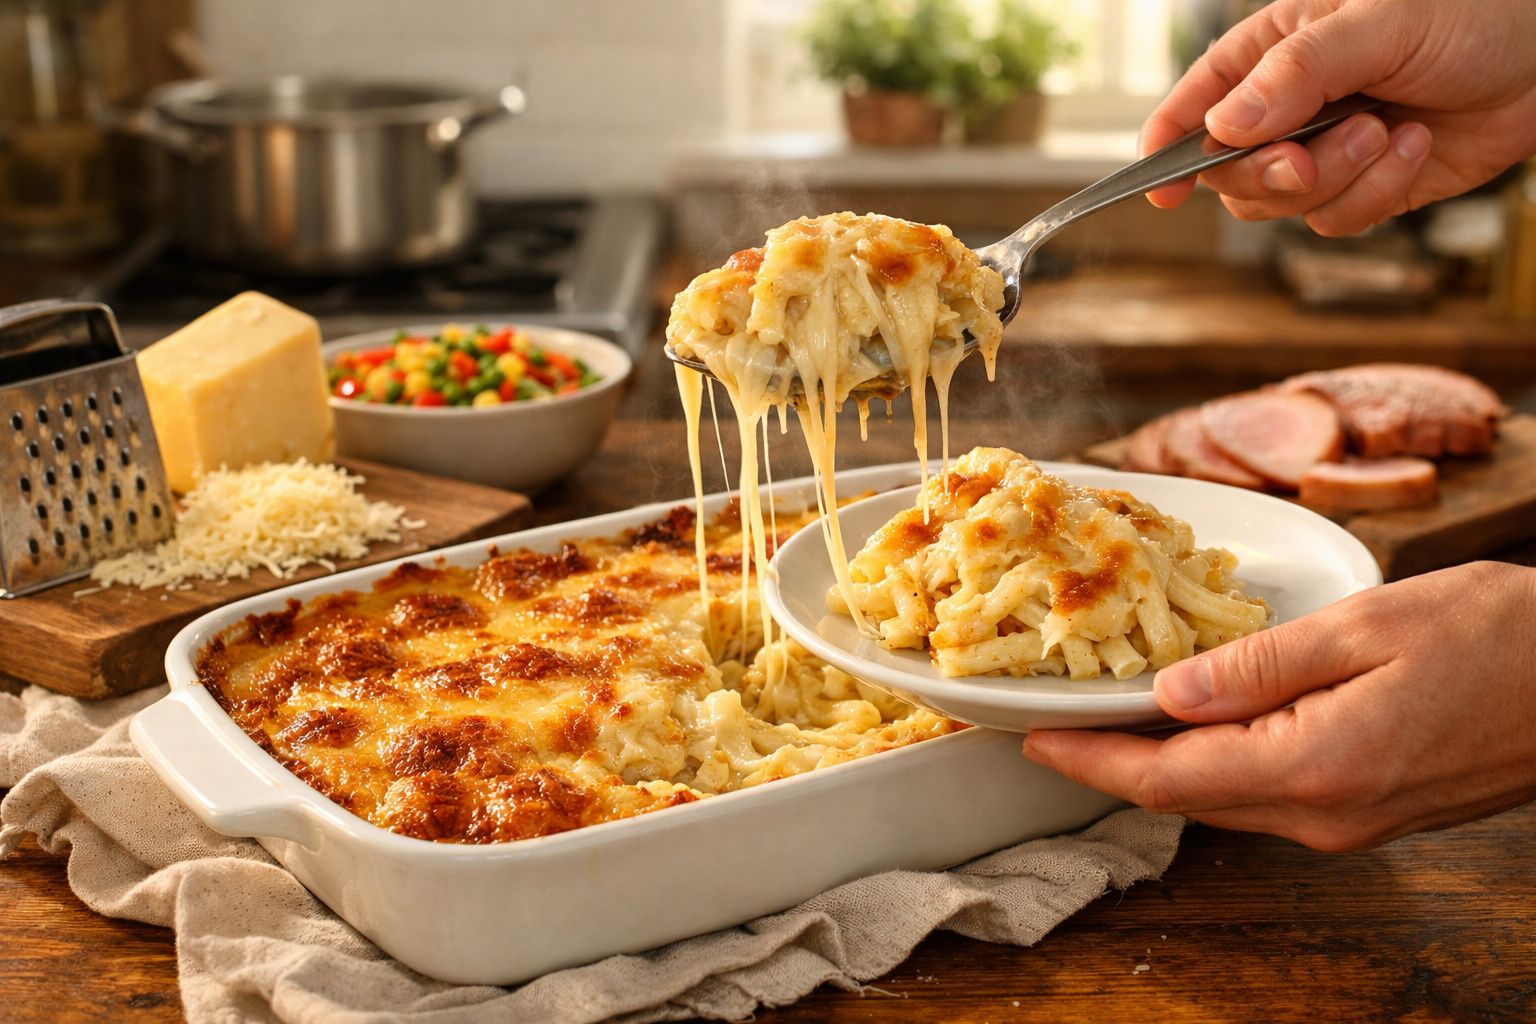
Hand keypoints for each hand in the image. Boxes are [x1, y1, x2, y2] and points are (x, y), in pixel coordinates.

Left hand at [1021, 561, 1535, 850]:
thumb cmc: (1498, 638)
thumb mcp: (1366, 626)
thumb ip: (1258, 666)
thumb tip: (1169, 695)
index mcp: (1315, 767)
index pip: (1166, 778)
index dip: (1087, 760)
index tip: (1027, 738)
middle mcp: (1324, 815)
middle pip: (1185, 798)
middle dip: (1110, 763)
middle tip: (1052, 721)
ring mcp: (1349, 823)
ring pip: (1222, 800)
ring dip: (1158, 764)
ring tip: (1105, 720)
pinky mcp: (1369, 812)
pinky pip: (1264, 794)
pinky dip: (1212, 763)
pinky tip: (1193, 725)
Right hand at [1143, 0, 1535, 234]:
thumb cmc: (1472, 10)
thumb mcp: (1380, 22)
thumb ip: (1297, 73)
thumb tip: (1225, 126)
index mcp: (1273, 53)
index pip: (1198, 102)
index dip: (1169, 146)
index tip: (1160, 186)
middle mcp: (1288, 108)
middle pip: (1231, 171)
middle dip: (1270, 171)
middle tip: (1310, 155)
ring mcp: (1324, 152)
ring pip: (1279, 205)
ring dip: (1336, 179)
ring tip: (1388, 131)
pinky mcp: (1364, 189)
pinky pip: (1336, 220)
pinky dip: (1377, 192)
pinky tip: (1415, 147)